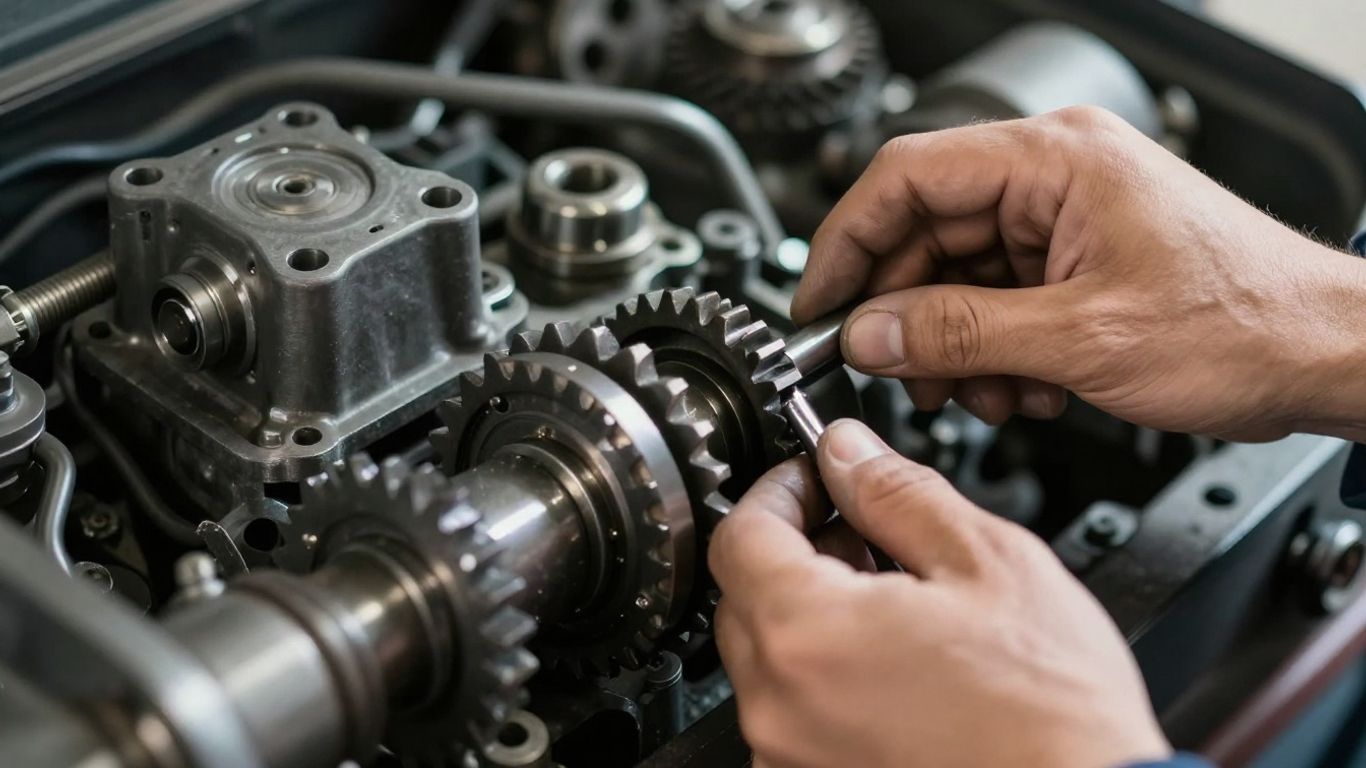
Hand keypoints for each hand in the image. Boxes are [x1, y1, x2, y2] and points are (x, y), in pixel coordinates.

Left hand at [710, 419, 1169, 767]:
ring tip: (894, 598)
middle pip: (744, 595)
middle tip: (862, 530)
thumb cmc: (1052, 713)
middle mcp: (779, 706)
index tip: (815, 476)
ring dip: (811, 611)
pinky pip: (794, 711)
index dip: (780, 489)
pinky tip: (892, 661)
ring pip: (769, 656)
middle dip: (796, 548)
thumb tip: (850, 452)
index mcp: (806, 635)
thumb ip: (898, 493)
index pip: (740, 534)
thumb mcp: (986, 563)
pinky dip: (825, 674)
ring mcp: (790, 755)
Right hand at [792, 107, 1365, 440]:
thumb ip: (959, 333)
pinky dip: (991, 351)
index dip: (847, 242)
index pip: (906, 176)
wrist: (1323, 354)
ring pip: (956, 275)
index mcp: (1053, 159)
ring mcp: (1064, 219)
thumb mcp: (1082, 338)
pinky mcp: (1075, 261)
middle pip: (925, 233)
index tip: (819, 304)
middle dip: (907, 315)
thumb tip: (870, 333)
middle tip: (899, 374)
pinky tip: (1021, 388)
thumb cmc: (1244, 321)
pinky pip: (996, 300)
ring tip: (978, 393)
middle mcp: (1053, 176)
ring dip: (952, 345)